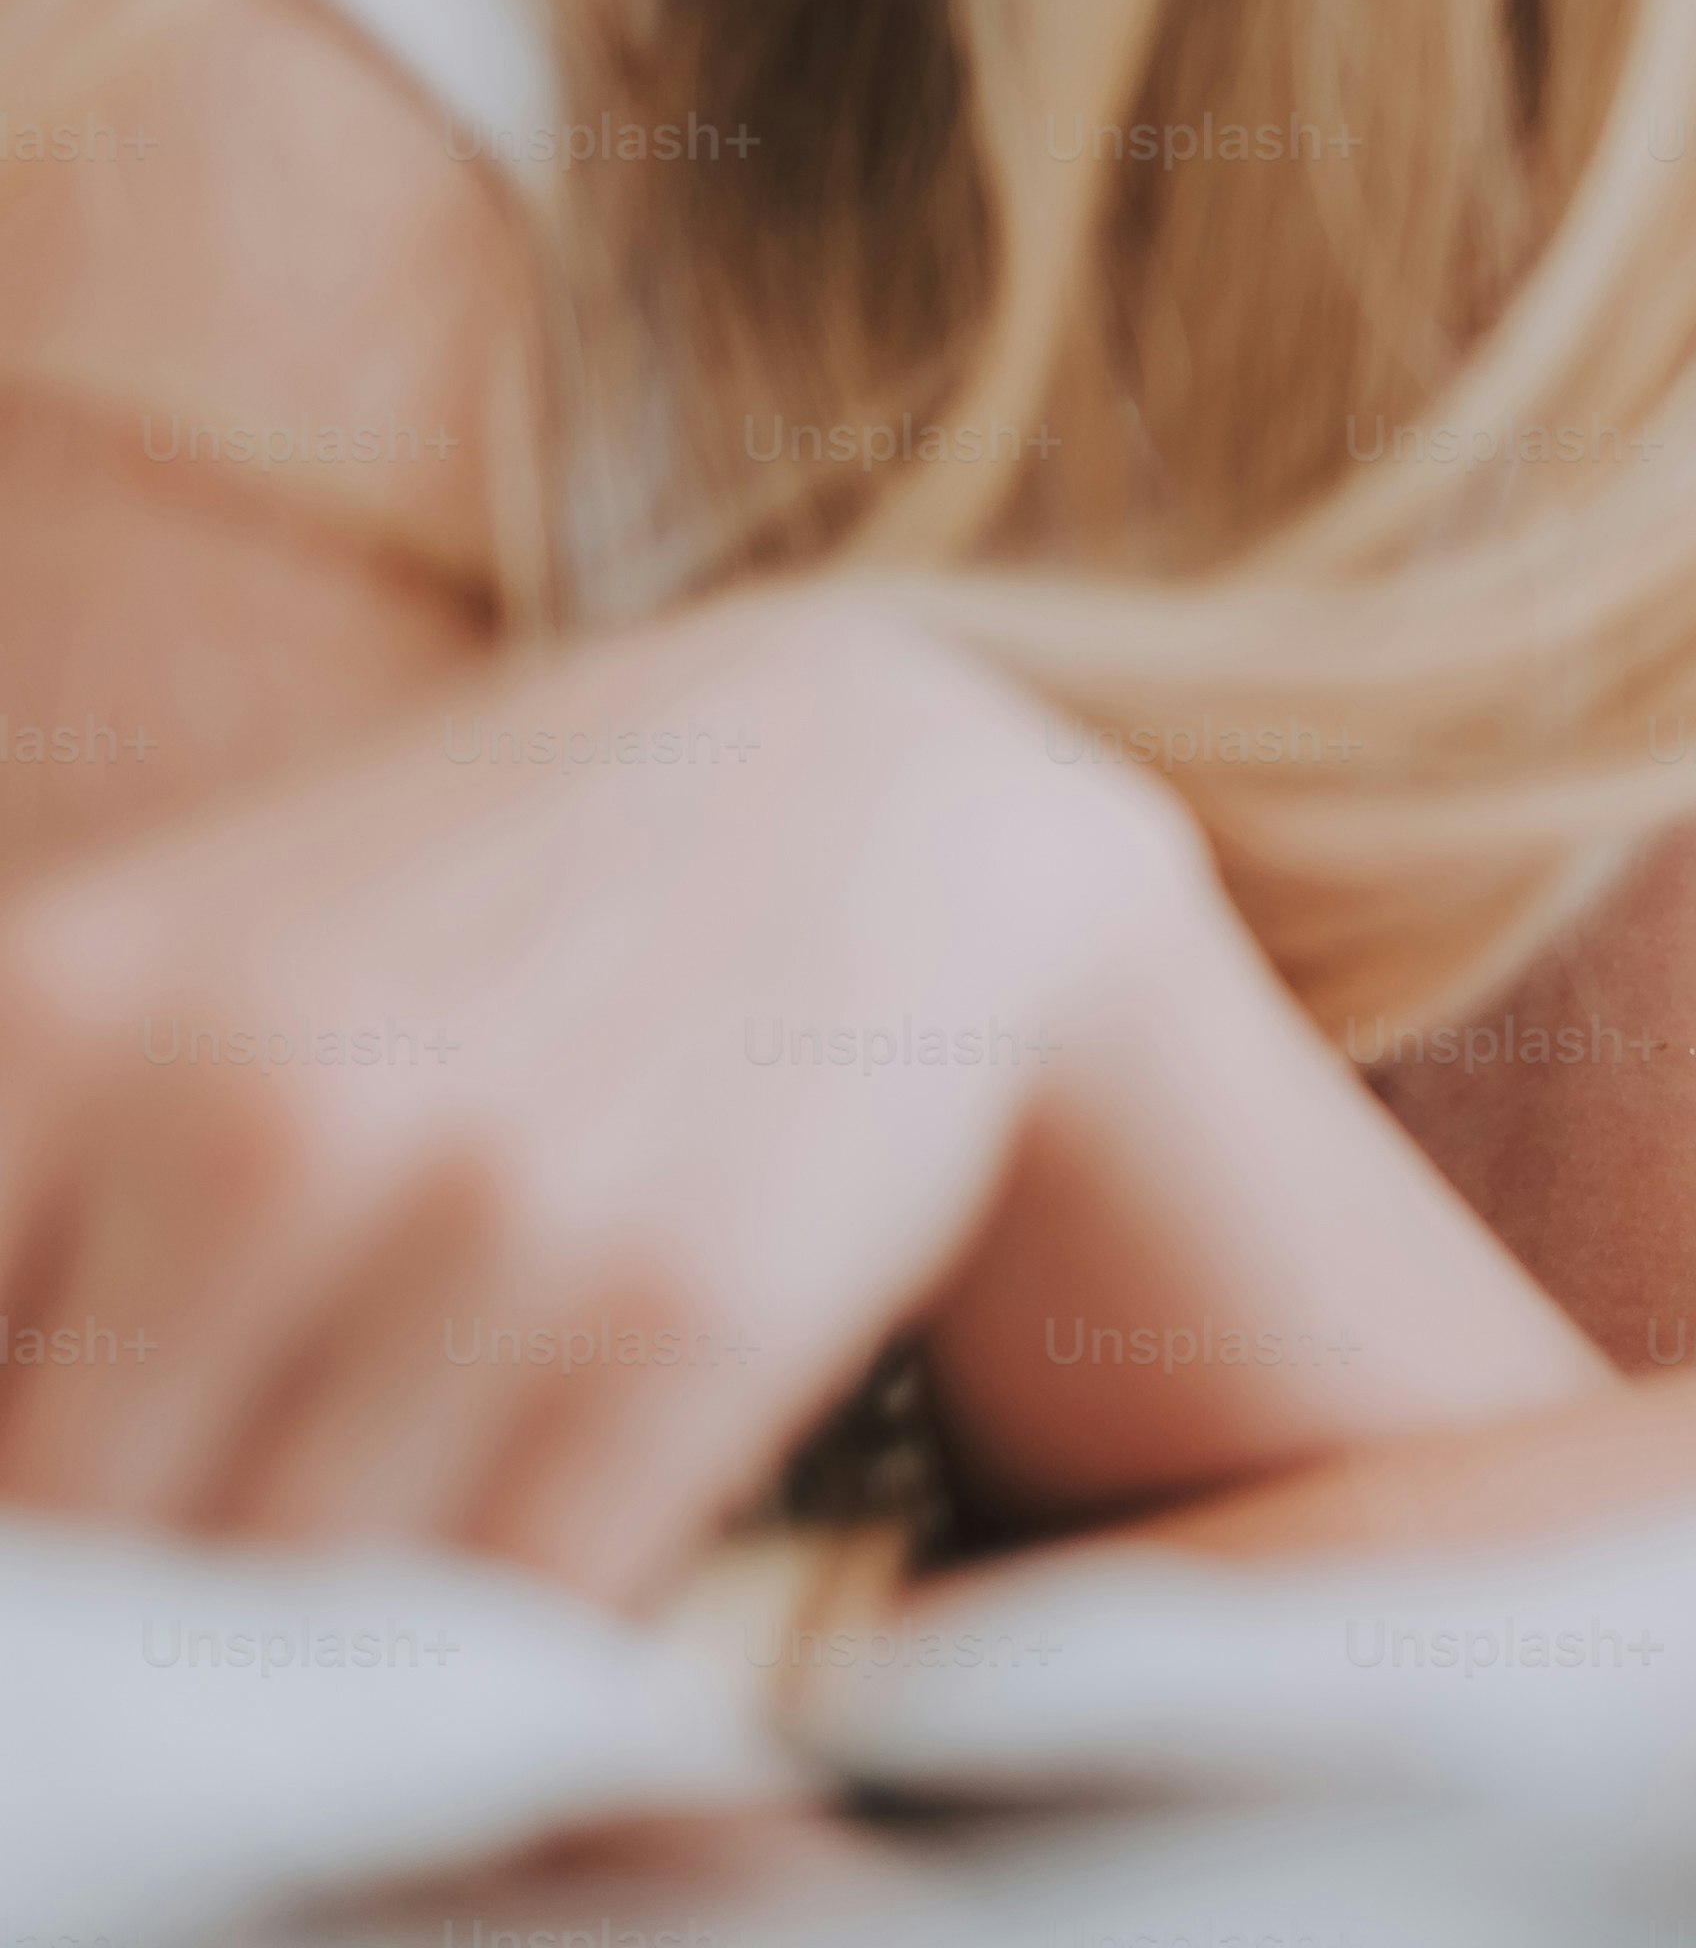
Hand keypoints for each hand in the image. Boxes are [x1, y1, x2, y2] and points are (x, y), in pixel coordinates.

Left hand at [0, 599, 1592, 1597]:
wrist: (858, 792)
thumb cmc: (470, 928)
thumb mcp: (155, 983)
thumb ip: (20, 1210)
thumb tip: (12, 1523)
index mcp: (68, 1014)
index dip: (15, 1544)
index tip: (71, 1568)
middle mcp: (261, 1119)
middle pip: (90, 1543)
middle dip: (138, 1611)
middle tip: (213, 1587)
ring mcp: (495, 1219)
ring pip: (295, 1604)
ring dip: (322, 1655)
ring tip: (359, 1599)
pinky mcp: (694, 1312)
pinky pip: (520, 1608)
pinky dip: (502, 1655)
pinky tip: (503, 1594)